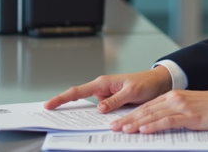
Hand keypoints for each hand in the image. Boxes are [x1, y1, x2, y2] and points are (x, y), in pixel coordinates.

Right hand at [44, 68, 171, 112]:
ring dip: (86, 115)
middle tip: (55, 116)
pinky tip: (101, 124)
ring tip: (78, 121)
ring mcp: (106, 96)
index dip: (62, 98)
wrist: (158, 83)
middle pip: (80, 100)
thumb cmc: (146, 83)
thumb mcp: (132, 92)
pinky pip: (102, 112)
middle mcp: (102, 89)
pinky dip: (100, 118)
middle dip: (68, 107)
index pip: (78, 91)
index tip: (49, 105)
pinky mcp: (112, 103)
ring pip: (91, 109)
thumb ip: (115, 100)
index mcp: (103, 83)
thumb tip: (99, 108)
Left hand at [110, 84, 207, 134]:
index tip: (118, 121)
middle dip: (128, 119)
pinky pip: (167, 121)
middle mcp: (173, 99)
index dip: (130, 114)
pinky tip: (145, 130)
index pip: (146, 106)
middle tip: (113, 127)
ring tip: (123, 130)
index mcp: (172, 96)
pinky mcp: (188, 116)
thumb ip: (172, 112)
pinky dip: (154, 126)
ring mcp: (180, 107)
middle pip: (145, 111)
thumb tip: (156, 122)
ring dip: (136, 123)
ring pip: (153, 115)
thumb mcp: (187, 106)